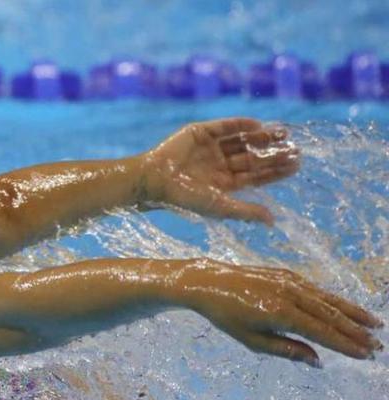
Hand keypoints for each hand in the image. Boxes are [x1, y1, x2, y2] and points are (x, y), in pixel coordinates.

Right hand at [145, 118, 299, 224]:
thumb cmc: (185, 197)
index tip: (296, 164)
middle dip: (273, 153)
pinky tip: (258, 125)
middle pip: (252, 157)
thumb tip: (273, 221)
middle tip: (297, 148)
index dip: (276, 171)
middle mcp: (219, 164)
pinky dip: (241, 124)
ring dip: (262, 137)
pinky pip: (224, 126)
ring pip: (242, 140)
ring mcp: (210, 147)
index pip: (256, 176)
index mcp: (224, 183)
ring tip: (283, 133)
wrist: (156, 179)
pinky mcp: (200, 132)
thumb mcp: (219, 206)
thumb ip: (246, 211)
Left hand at [177, 259, 382, 366]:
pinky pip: (316, 289)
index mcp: (280, 313)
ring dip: (352, 313)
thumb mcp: (251, 340)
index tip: (365, 354)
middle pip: (330, 315)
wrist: (208, 282)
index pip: (321, 332)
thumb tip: (318, 361)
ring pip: (327, 299)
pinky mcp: (285, 274)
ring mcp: (288, 281)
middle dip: (355, 331)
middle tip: (377, 345)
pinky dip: (334, 299)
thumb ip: (286, 350)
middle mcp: (288, 294)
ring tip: (374, 324)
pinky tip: (346, 309)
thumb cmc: (226, 316)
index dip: (345, 344)